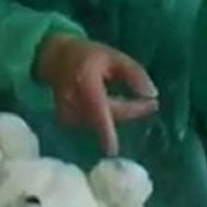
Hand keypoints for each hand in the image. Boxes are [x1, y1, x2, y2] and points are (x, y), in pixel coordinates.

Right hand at [36, 34, 158, 156]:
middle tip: (151, 103)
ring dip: (122, 114)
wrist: (55, 58)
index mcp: (85, 83)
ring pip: (103, 122)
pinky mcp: (68, 121)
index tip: (113, 151)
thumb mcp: (114, 56)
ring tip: (133, 101)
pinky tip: (112, 103)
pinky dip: (108, 117)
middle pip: (108, 117)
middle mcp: (73, 102)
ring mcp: (68, 114)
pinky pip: (95, 123)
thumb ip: (135, 74)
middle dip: (132, 112)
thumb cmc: (87, 55)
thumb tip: (152, 94)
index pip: (97, 110)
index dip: (105, 131)